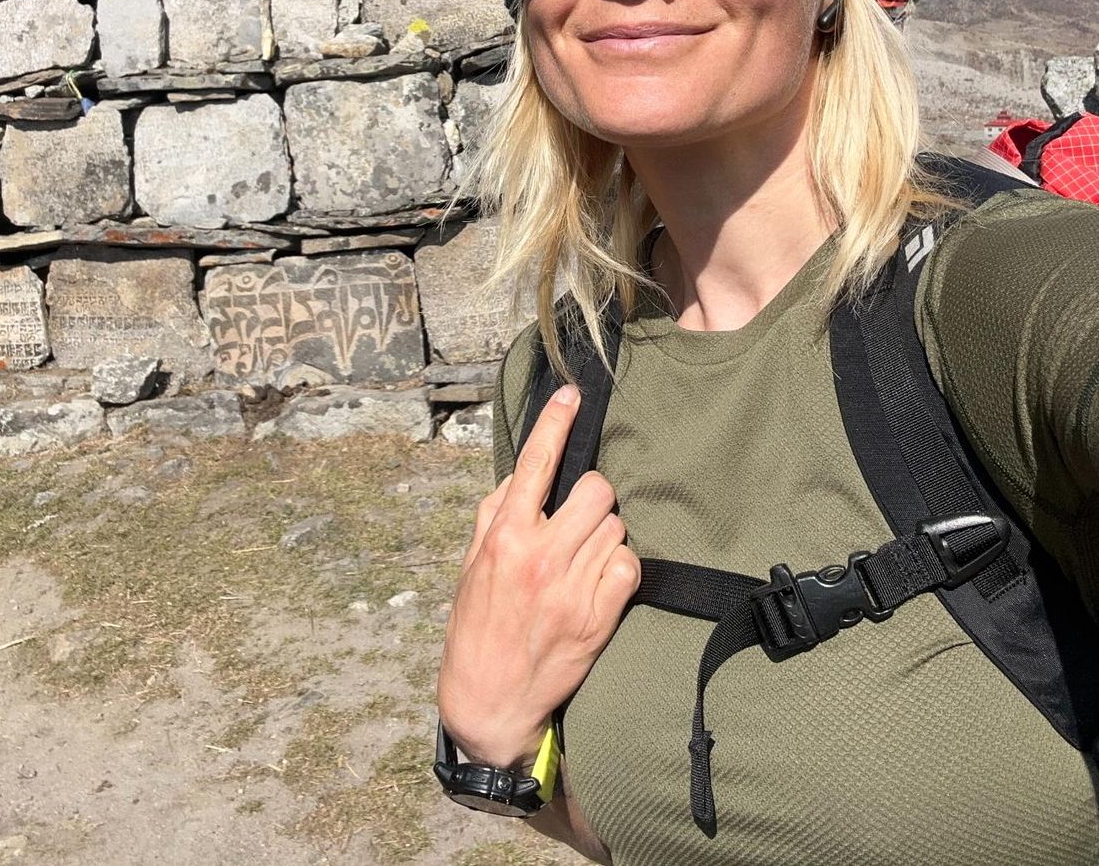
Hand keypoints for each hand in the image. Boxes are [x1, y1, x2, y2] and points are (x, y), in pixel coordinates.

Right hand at [437, 384, 641, 767]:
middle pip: (597, 491)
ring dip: (605, 535)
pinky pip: (628, 565)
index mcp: (503, 537)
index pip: (535, 464)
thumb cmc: (476, 631)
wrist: (490, 704)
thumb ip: (494, 518)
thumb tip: (521, 478)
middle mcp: (539, 556)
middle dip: (593, 500)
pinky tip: (598, 584)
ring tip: (583, 561)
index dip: (555, 423)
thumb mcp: (470, 568)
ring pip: (616, 526)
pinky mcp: (599, 616)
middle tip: (579, 521)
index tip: (570, 395)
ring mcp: (572, 587)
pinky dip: (619, 569)